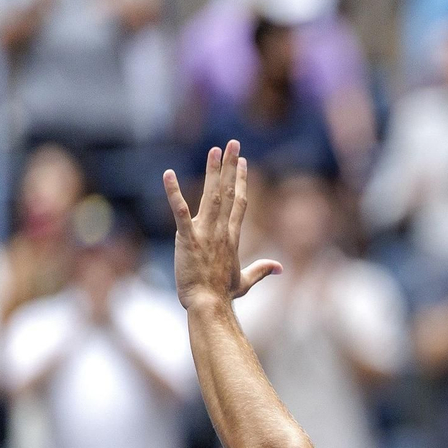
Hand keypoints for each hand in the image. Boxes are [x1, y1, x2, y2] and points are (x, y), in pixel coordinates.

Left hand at [163, 141, 281, 309]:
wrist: (209, 304)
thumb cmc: (223, 294)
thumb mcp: (245, 281)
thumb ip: (262, 270)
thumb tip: (280, 268)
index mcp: (233, 236)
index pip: (240, 202)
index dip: (242, 180)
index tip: (242, 161)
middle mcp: (222, 230)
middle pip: (229, 192)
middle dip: (230, 166)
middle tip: (232, 143)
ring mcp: (205, 233)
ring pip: (212, 195)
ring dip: (213, 171)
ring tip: (214, 150)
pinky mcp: (187, 238)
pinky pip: (179, 211)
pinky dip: (173, 192)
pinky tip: (167, 174)